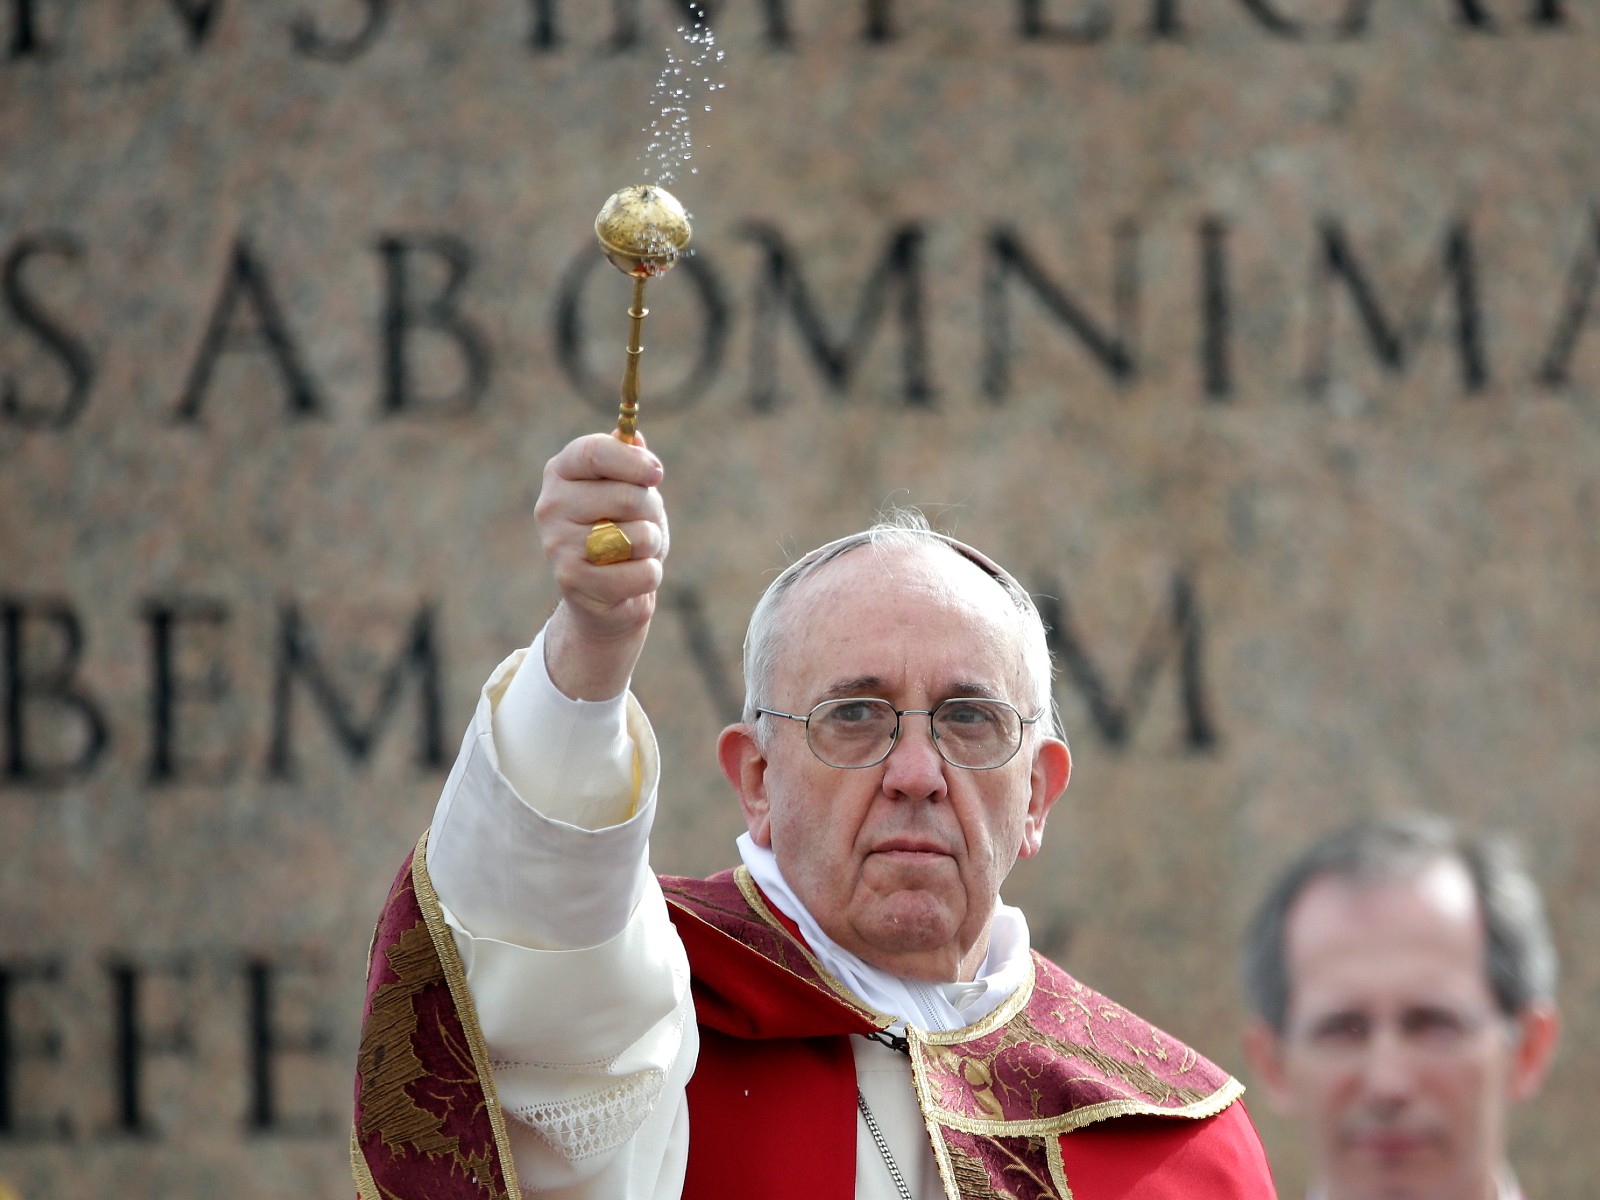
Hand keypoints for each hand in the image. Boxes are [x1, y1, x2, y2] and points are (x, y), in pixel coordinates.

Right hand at [534, 433, 668, 698]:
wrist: (604, 594)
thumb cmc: (621, 530)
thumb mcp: (629, 489)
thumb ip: (631, 461)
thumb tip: (634, 437)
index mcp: (562, 471)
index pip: (595, 452)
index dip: (634, 461)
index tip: (657, 474)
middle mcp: (551, 504)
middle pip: (628, 497)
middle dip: (652, 512)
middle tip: (643, 522)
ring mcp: (558, 543)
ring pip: (639, 536)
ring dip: (652, 545)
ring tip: (634, 552)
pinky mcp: (572, 580)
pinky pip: (642, 572)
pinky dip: (650, 575)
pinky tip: (631, 578)